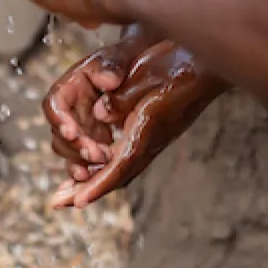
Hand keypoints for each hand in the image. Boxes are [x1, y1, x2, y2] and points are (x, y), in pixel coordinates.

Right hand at [42, 30, 160, 173]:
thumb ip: (112, 66)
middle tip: (97, 154)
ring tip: (103, 164)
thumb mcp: (119, 56)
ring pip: (71, 153)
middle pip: (61, 136)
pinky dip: (90, 171)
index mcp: (70, 88)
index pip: (54, 106)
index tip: (72, 132)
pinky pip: (86, 161)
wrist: (141, 65)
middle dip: (76, 148)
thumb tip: (109, 81)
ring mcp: (82, 129)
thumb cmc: (126, 57)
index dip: (59, 121)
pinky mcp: (95, 142)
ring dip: (83, 162)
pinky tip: (98, 179)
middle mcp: (70, 112)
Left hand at [46, 41, 223, 208]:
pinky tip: (93, 163)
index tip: (79, 202)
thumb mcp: (149, 74)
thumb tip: (99, 113)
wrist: (208, 65)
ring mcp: (153, 139)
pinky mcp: (153, 133)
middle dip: (88, 190)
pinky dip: (105, 166)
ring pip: (120, 168)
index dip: (98, 185)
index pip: (121, 166)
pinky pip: (125, 157)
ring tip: (69, 190)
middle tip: (59, 202)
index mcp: (148, 130)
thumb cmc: (179, 66)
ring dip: (93, 180)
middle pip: (117, 175)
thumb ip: (123, 97)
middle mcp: (151, 141)